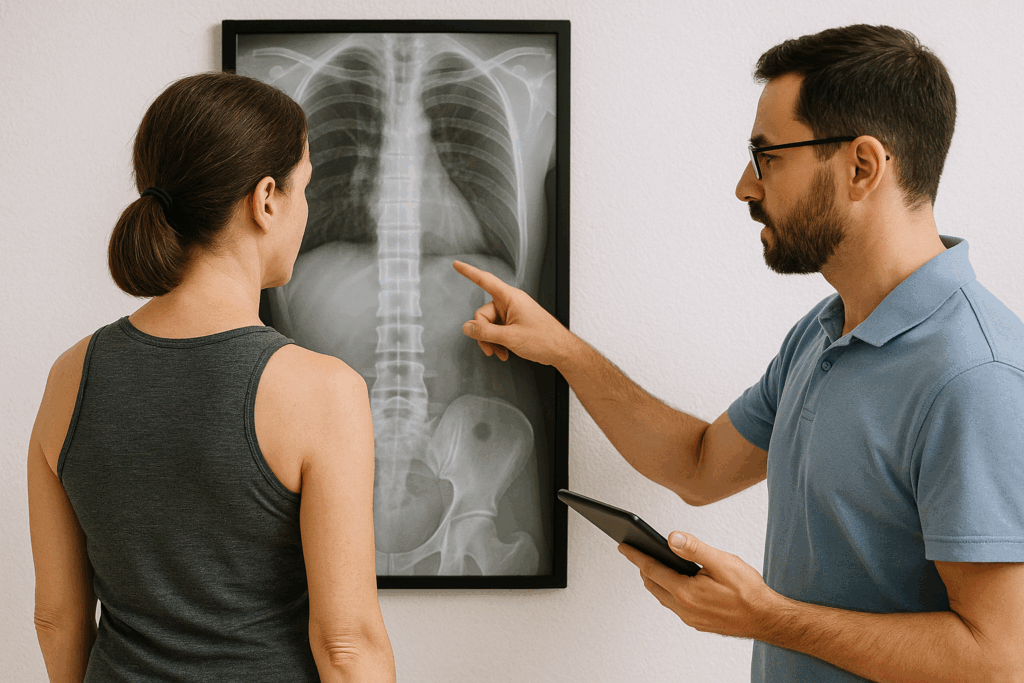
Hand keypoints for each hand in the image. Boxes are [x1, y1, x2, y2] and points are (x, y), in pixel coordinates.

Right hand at [452, 260, 572, 365]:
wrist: (561, 351)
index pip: (485, 280)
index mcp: (511, 298)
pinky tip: (504, 352)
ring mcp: (513, 314)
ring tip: (500, 352)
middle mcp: (511, 303)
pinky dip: (498, 342)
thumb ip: (486, 332)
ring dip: (491, 340)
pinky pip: (498, 330)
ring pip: (489, 325)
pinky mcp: (515, 324)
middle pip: (483, 313)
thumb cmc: (544, 339)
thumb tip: (467, 327)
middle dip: (484, 333)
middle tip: (491, 348)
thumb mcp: (510, 337)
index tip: (457, 265)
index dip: (469, 272)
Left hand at [618, 532, 779, 639]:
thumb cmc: (749, 590)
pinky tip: (675, 582)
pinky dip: (669, 591)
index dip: (636, 555)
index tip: (623, 545)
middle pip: (653, 584)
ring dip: (656, 580)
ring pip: (663, 596)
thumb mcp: (722, 562)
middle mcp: (684, 608)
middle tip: (636, 551)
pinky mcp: (698, 622)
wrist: (768, 619)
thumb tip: (671, 538)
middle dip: (643, 567)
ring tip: (652, 564)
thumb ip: (694, 549)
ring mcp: (690, 618)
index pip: (652, 569)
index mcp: (686, 592)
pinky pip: (675, 605)